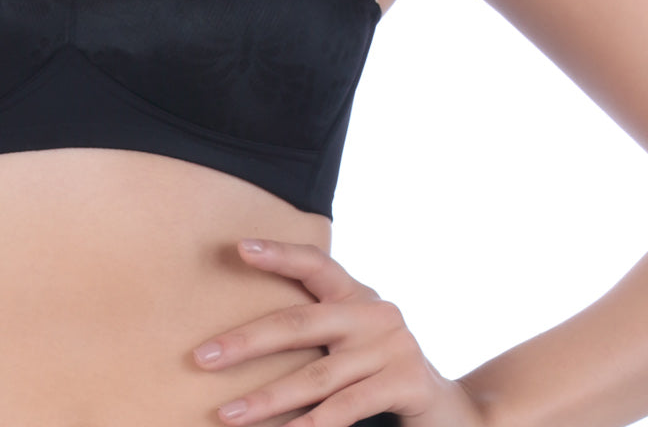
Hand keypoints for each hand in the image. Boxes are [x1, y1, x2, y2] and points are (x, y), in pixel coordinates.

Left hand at [191, 239, 485, 425]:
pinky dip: (310, 425)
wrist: (455, 415)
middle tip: (202, 357)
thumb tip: (241, 343)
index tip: (238, 248)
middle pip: (300, 322)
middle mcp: (375, 312)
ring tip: (227, 415)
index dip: (279, 254)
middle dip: (246, 341)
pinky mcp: (408, 382)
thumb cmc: (385, 378)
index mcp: (357, 296)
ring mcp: (394, 345)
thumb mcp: (353, 346)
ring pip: (316, 376)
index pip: (314, 263)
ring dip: (266, 400)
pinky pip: (346, 407)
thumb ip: (320, 334)